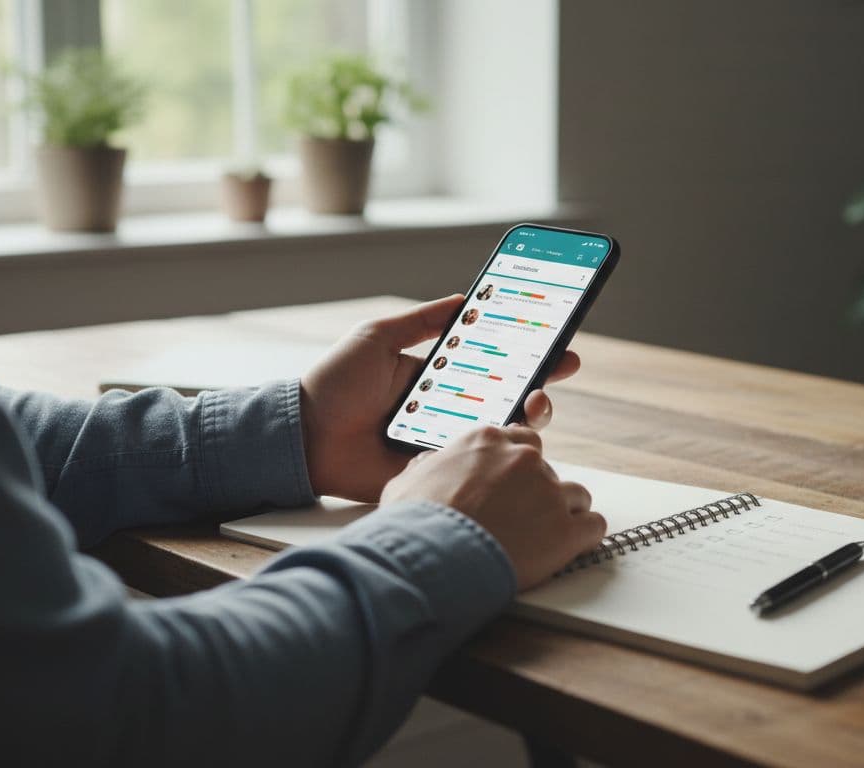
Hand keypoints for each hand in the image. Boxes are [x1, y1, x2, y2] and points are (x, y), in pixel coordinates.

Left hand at [300, 295, 580, 501]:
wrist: (304, 437)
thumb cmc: (333, 384)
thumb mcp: (376, 337)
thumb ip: (420, 320)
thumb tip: (464, 298)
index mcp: (436, 376)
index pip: (491, 361)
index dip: (525, 352)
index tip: (557, 341)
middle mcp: (446, 408)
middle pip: (506, 397)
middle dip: (540, 382)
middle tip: (560, 368)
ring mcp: (443, 441)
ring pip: (498, 432)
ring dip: (527, 416)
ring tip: (536, 402)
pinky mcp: (435, 472)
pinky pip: (473, 465)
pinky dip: (495, 454)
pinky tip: (509, 438)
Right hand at [381, 425, 606, 588]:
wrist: (430, 560)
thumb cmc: (414, 525)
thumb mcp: (406, 482)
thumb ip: (425, 468)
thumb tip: (428, 465)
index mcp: (487, 441)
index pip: (522, 442)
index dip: (517, 469)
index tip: (513, 486)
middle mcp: (523, 459)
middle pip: (549, 470)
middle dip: (538, 494)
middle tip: (520, 519)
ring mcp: (549, 493)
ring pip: (576, 496)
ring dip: (563, 515)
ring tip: (541, 539)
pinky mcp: (566, 530)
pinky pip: (594, 527)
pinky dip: (583, 539)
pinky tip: (567, 549)